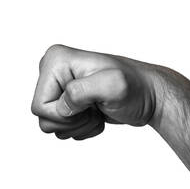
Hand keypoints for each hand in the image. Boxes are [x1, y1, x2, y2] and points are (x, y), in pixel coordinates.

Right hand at [30, 45, 165, 139]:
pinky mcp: (66, 101)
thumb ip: (83, 91)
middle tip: (94, 108)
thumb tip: (61, 105)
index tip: (88, 103)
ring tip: (97, 111)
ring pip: (51, 125)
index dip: (64, 114)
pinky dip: (81, 128)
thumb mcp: (114, 86)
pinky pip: (61, 128)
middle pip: (43, 117)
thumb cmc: (136, 88)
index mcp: (56, 60)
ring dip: (78, 126)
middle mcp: (53, 71)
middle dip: (71, 122)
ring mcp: (59, 87)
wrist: (150, 96)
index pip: (39, 106)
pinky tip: (97, 114)